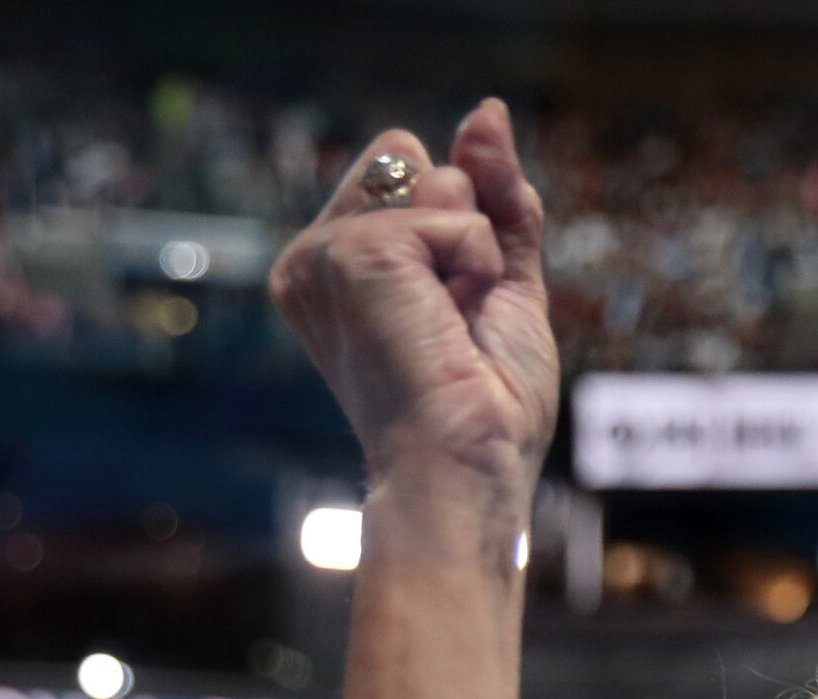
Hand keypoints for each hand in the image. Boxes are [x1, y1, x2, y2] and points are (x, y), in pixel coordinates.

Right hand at [271, 99, 558, 524]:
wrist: (466, 466)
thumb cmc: (484, 406)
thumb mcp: (501, 284)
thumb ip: (495, 200)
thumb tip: (487, 112)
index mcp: (338, 267)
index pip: (416, 177)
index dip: (466, 228)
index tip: (456, 315)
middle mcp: (316, 257)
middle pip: (417, 162)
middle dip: (466, 231)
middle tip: (453, 322)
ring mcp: (326, 251)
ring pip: (437, 181)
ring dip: (474, 256)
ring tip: (449, 328)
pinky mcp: (354, 251)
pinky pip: (455, 213)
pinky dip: (476, 265)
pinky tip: (447, 323)